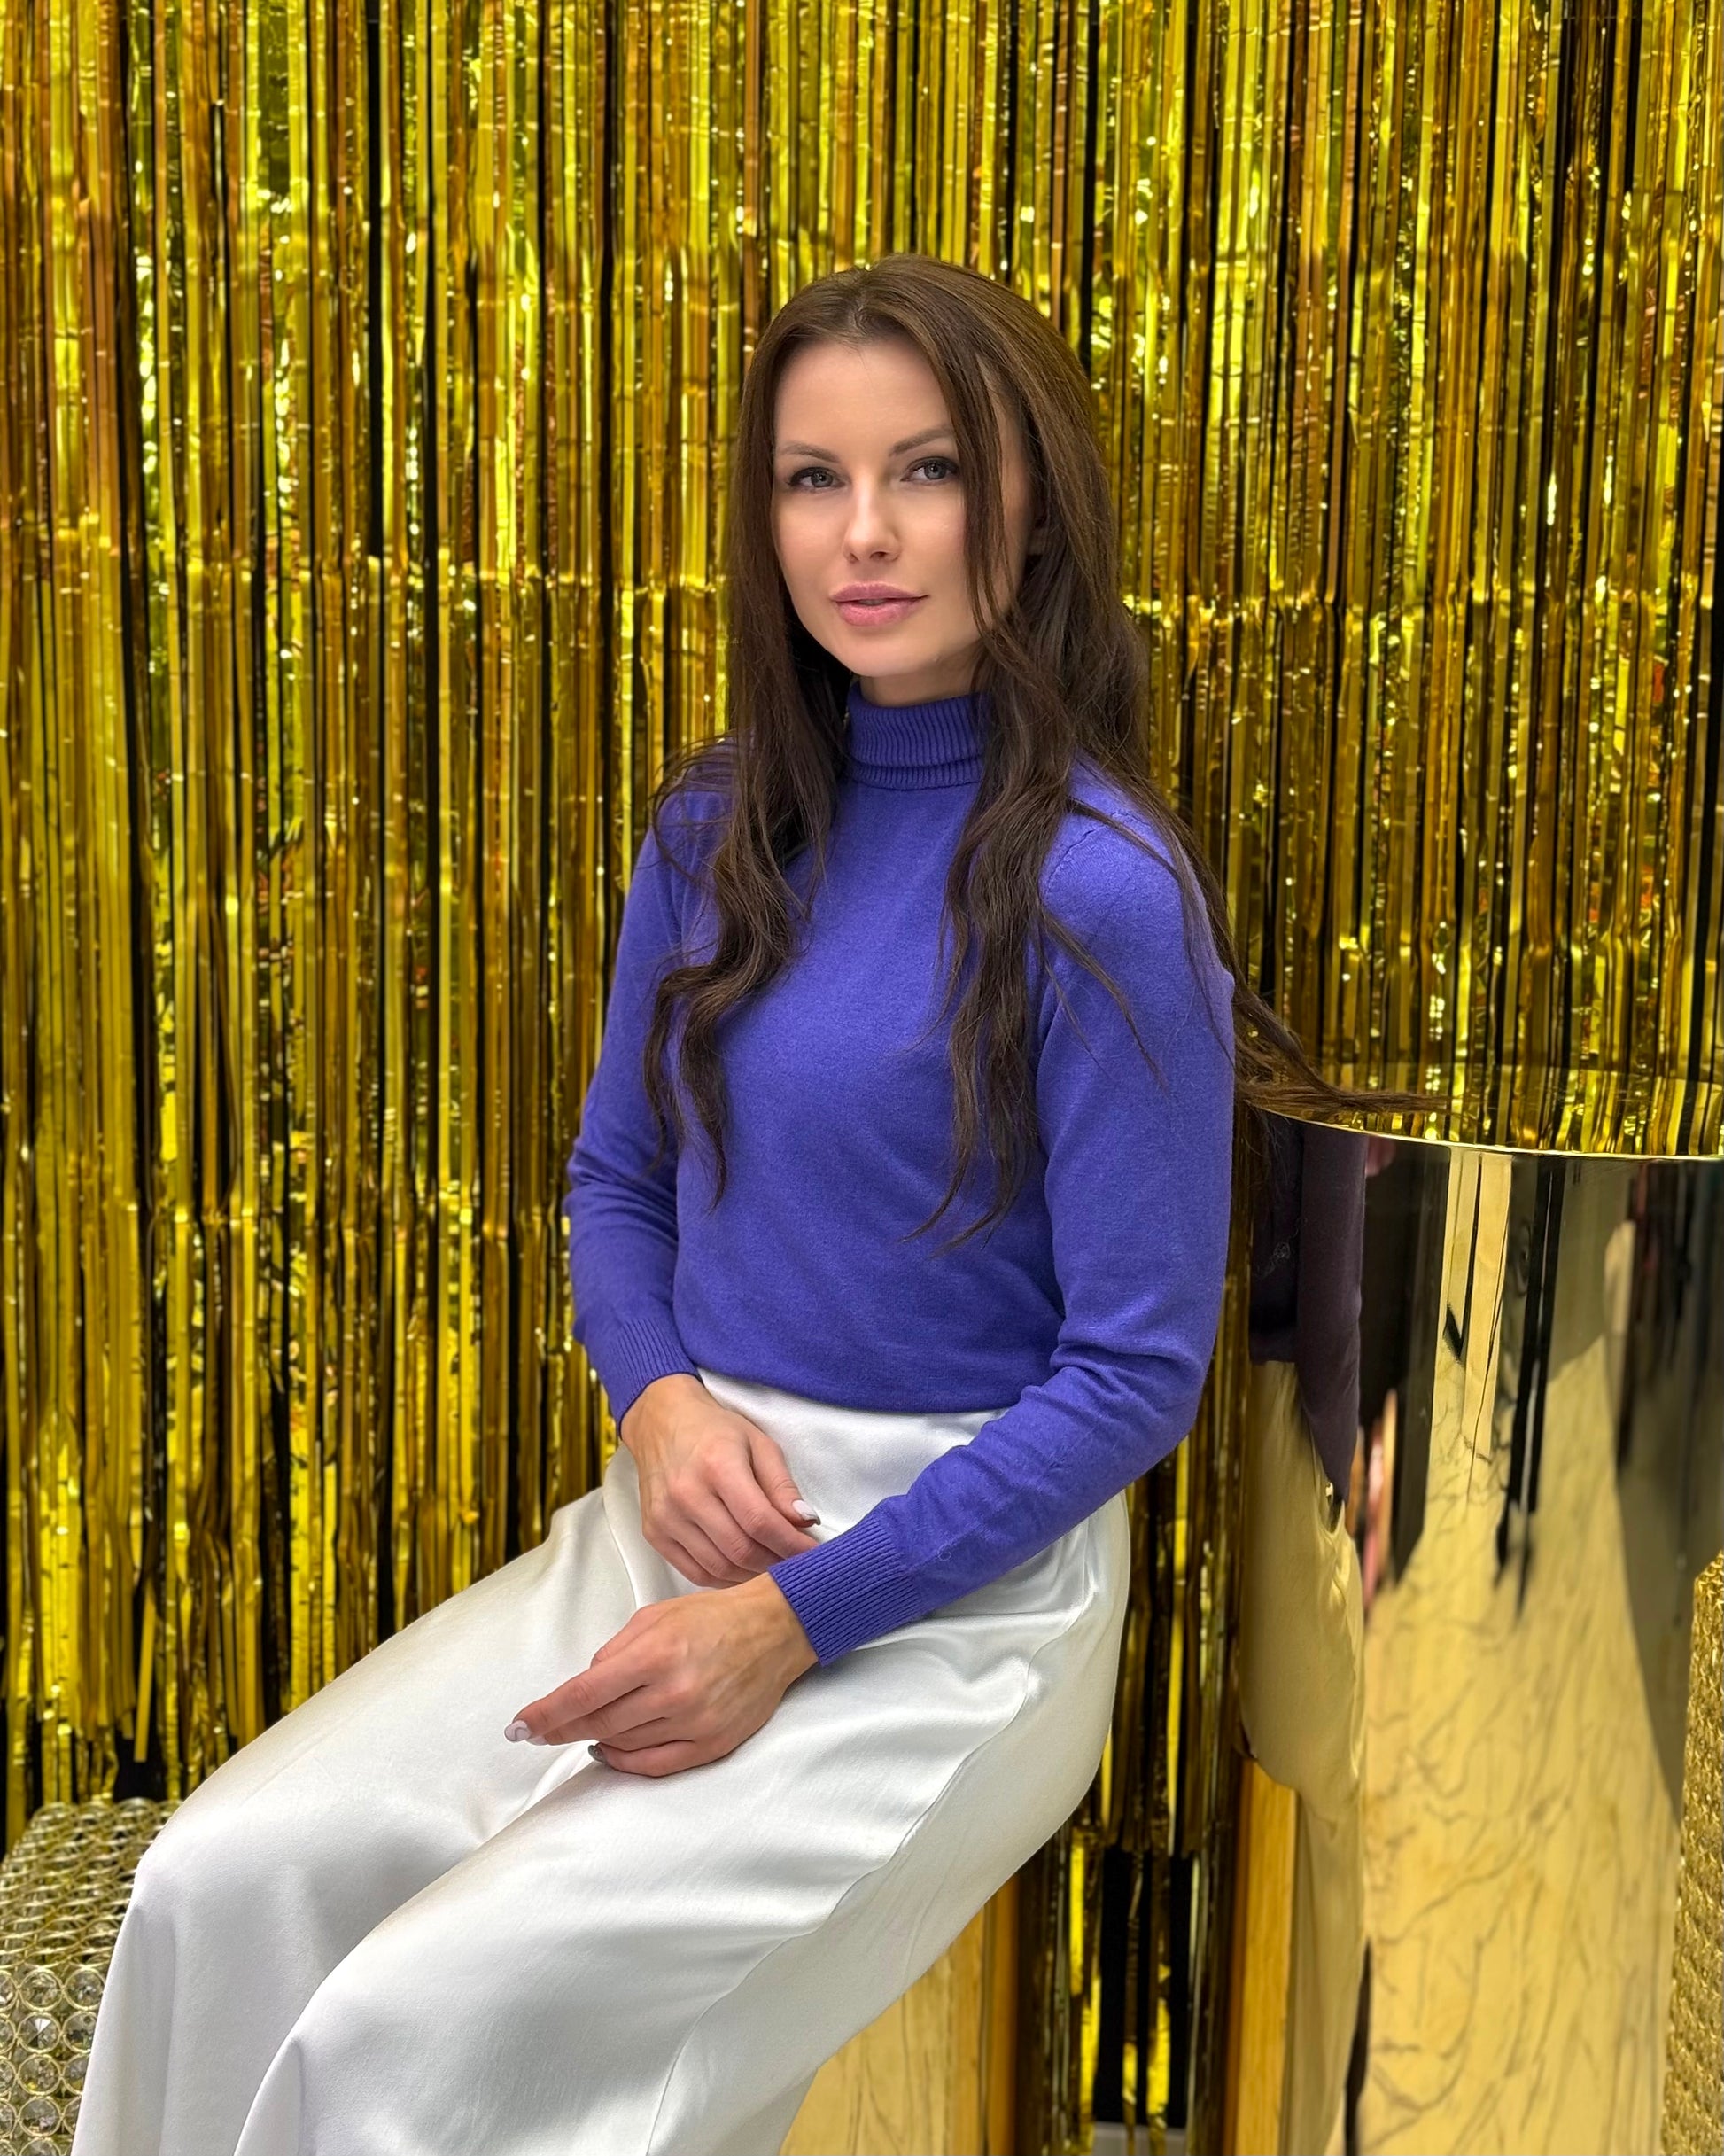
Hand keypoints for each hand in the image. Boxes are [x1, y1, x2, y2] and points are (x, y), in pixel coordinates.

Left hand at [504, 1575, 818, 1775]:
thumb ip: (613, 1653)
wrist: (774, 1630)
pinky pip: (655, 1765)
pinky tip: (613, 1748)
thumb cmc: (712, 1618)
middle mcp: (674, 1692)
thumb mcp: (654, 1618)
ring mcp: (694, 1722)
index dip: (545, 1715)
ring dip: (595, 1740)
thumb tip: (583, 1689)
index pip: (583, 1694)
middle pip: (598, 1725)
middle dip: (560, 1730)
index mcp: (655, 1654)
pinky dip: (626, 1761)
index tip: (519, 1726)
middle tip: (538, 1731)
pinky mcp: (712, 1744)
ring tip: (585, 1729)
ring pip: (623, 1746)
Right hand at [618, 1374, 821, 1586]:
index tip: (812, 1553)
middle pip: (740, 1550)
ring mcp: (666, 1517)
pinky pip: (695, 1573)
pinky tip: (742, 1569)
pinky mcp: (654, 1533)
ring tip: (772, 1566)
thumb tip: (805, 1522)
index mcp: (717, 1465)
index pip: (760, 1521)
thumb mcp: (759, 1444)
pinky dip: (724, 1579)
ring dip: (752, 1575)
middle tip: (795, 1562)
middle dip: (775, 1563)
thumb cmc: (715, 1430)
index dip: (791, 1544)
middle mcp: (686, 1494)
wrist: (662, 1423)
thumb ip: (782, 1485)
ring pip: (719, 1567)